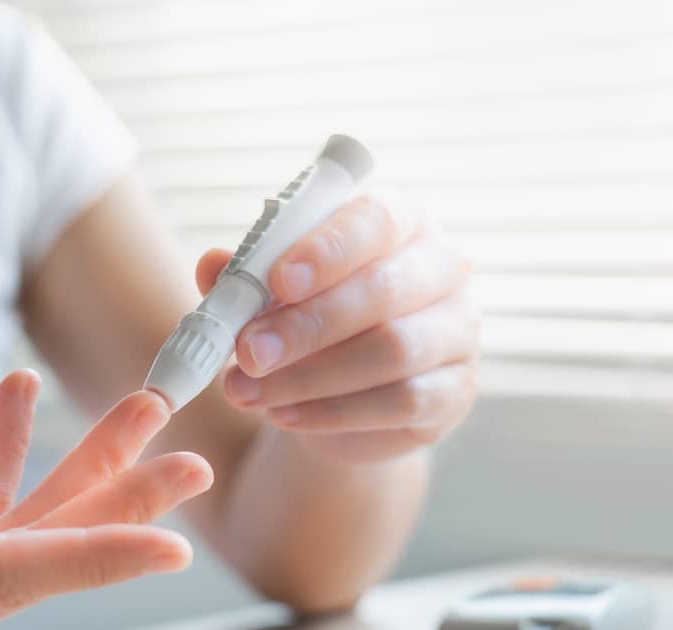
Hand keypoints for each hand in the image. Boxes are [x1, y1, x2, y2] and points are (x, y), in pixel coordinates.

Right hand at [0, 370, 212, 628]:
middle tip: (188, 465)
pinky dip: (7, 458)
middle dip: (120, 506)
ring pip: (22, 532)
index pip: (2, 573)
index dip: (93, 556)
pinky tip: (16, 398)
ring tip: (139, 413)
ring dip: (83, 471)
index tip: (170, 543)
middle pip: (38, 555)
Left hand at [199, 195, 477, 463]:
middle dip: (307, 324)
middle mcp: (443, 267)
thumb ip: (246, 276)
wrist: (343, 395)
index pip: (377, 220)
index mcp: (402, 221)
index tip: (277, 281)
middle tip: (247, 352)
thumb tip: (213, 265)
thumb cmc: (311, 320)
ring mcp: (459, 331)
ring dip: (310, 376)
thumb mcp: (271, 293)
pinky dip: (333, 413)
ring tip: (247, 391)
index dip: (327, 250)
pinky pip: (402, 402)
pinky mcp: (457, 391)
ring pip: (393, 351)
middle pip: (384, 290)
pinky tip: (284, 416)